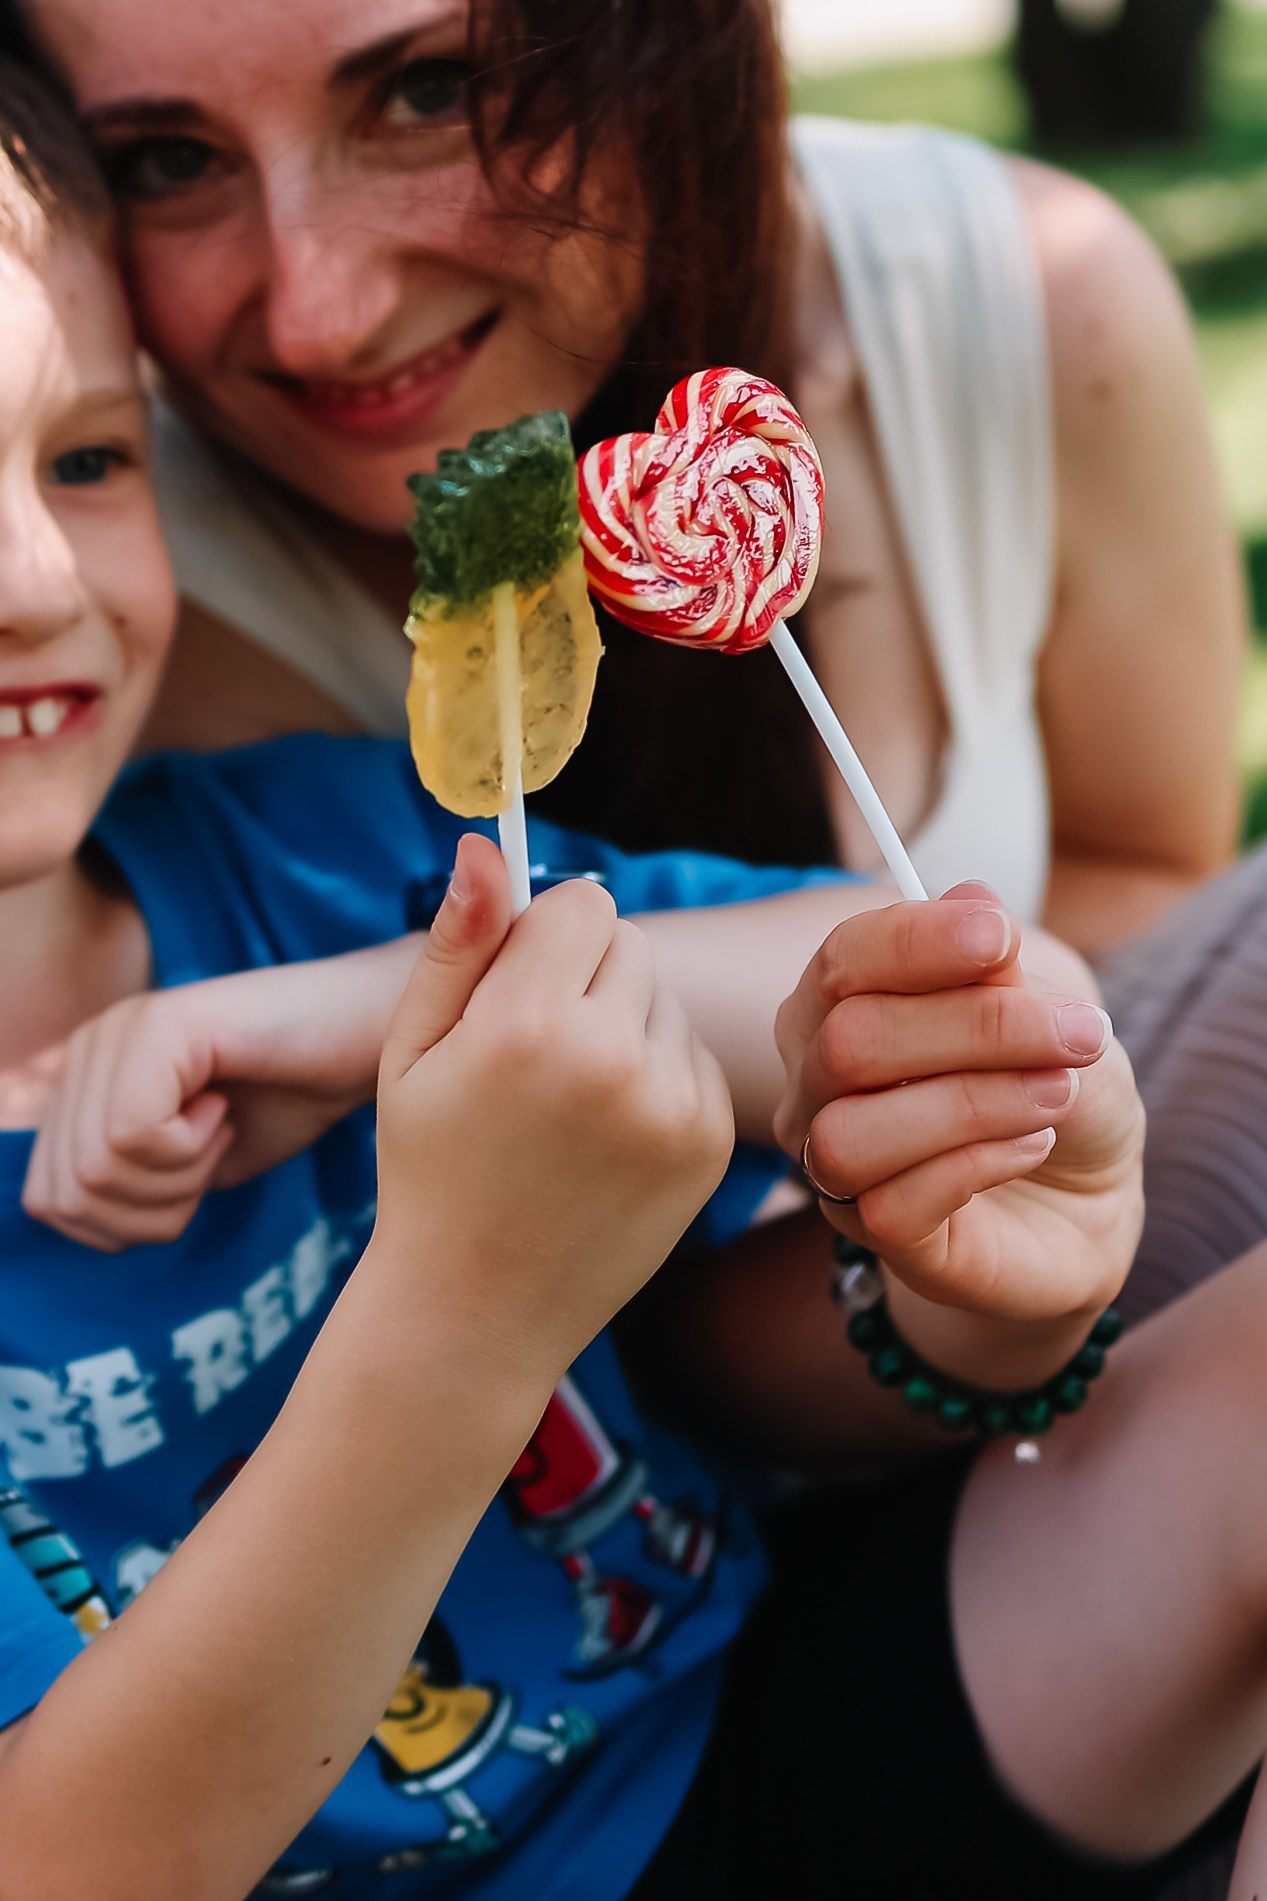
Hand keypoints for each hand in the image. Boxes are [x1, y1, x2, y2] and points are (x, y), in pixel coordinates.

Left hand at [22, 946, 414, 1250]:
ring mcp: (116, 1031)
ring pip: (96, 1171)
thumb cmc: (294, 1096)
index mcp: (83, 1082)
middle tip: (213, 1151)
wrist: (369, 1038)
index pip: (49, 1203)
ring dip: (177, 1178)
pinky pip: (131, 1137)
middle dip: (154, 1209)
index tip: (196, 1169)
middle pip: (67, 1195)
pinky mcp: (156, 1026)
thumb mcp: (191, 1164)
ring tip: (218, 1126)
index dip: (129, 1224)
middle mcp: (85, 1047)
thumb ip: (123, 1186)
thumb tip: (78, 1217)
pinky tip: (223, 1108)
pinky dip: (189, 1151)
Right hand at [373, 834, 735, 1375]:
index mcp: (528, 1024)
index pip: (584, 902)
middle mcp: (612, 1058)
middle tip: (536, 1054)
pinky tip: (607, 1138)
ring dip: (626, 1027)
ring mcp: (672, 1105)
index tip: (517, 986)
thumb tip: (485, 842)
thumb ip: (457, 943)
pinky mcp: (709, 1142)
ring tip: (569, 1106)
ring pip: (666, 1002)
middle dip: (587, 976)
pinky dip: (658, 1080)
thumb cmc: (430, 1168)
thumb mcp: (410, 1052)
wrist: (479, 1308)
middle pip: (631, 943)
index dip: (545, 938)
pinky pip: (694, 1059)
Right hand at [773, 885, 1144, 1323]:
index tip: (1001, 937)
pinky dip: (976, 1164)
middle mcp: (816, 1081)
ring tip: (1055, 1094)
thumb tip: (972, 902)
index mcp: (842, 1003)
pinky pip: (890, 1204)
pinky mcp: (877, 1237)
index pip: (842, 960)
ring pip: (852, 1132)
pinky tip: (1031, 1146)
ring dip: (971, 1103)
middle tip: (1078, 1034)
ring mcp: (835, 1165)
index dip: (914, 942)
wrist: (1088, 1197)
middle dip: (977, 1027)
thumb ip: (1002, 973)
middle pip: (850, 1041)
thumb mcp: (1051, 1017)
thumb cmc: (1053, 1089)